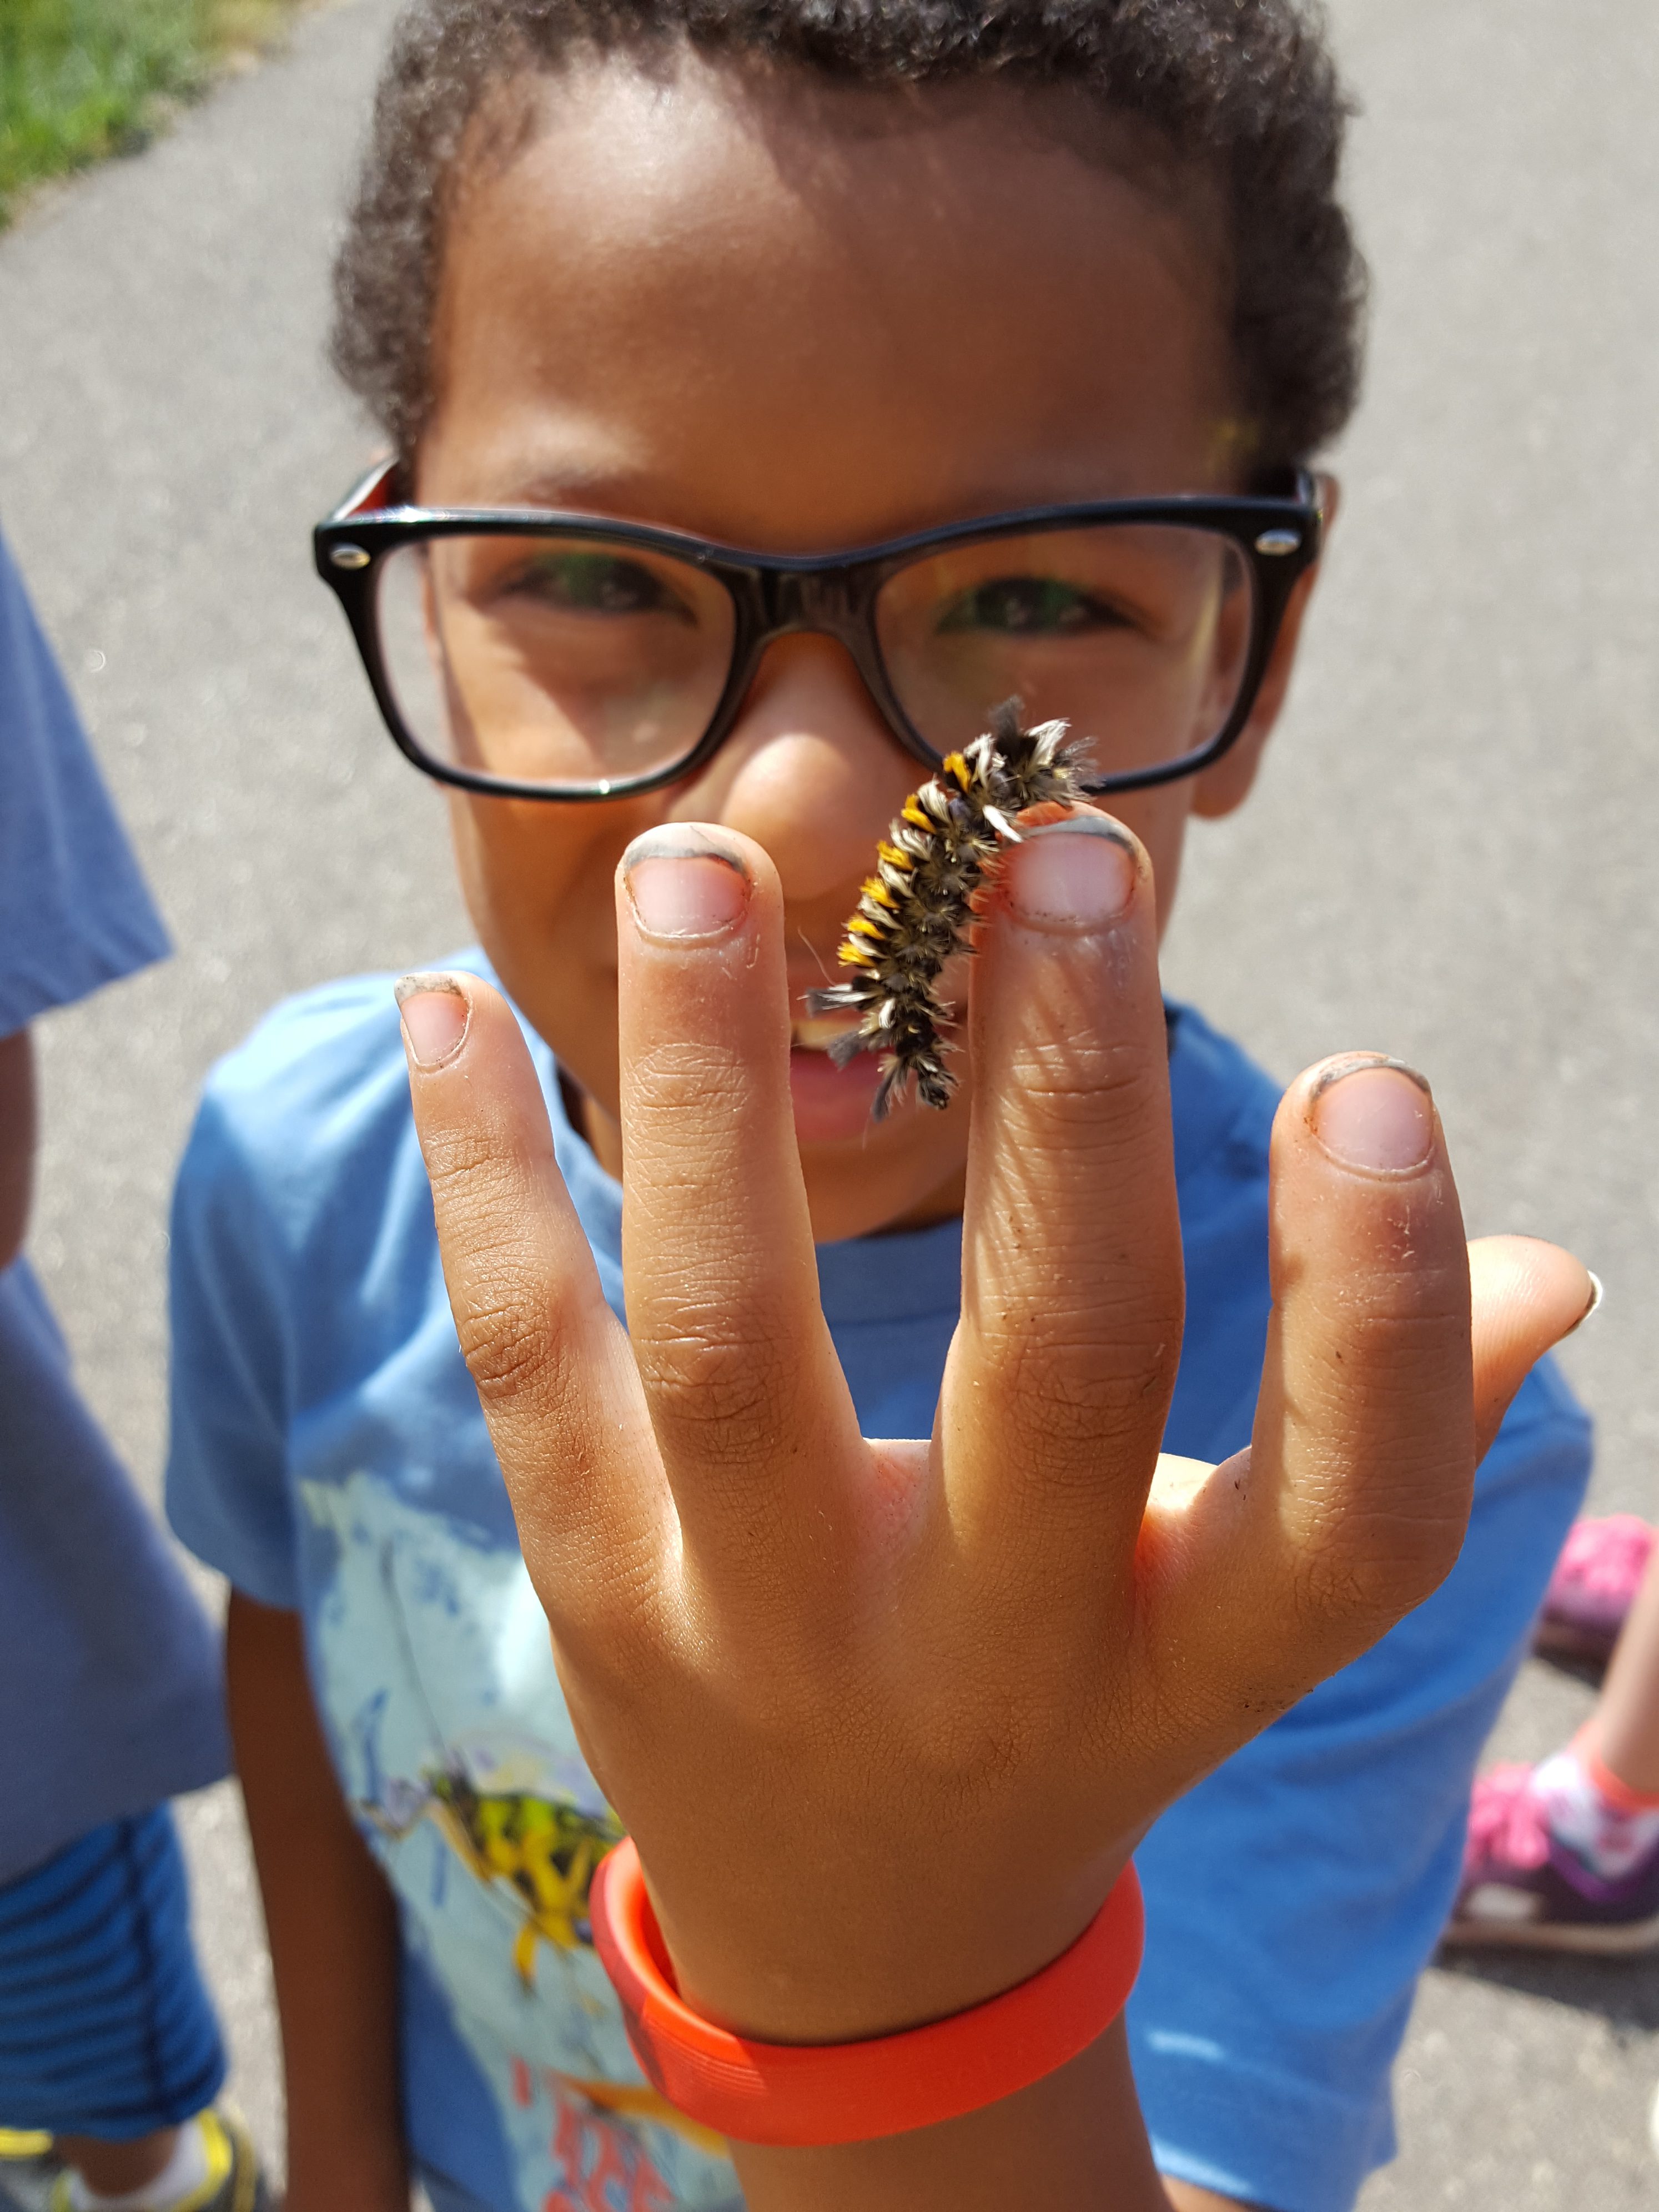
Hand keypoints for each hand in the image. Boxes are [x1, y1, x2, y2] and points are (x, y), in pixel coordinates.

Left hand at [399, 813, 1589, 2051]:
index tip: (1374, 1080)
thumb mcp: (1230, 1625)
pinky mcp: (597, 1595)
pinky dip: (485, 1176)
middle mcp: (987, 1655)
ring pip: (736, 1347)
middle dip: (1070, 1103)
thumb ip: (1382, 1446)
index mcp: (1182, 1656)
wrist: (859, 1939)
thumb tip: (1548, 1270)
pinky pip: (533, 1364)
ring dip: (713, 1090)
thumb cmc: (1075, 1718)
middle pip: (1057, 1374)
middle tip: (1055, 859)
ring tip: (700, 864)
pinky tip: (441, 1009)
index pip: (1347, 1521)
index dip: (1380, 1311)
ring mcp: (767, 1631)